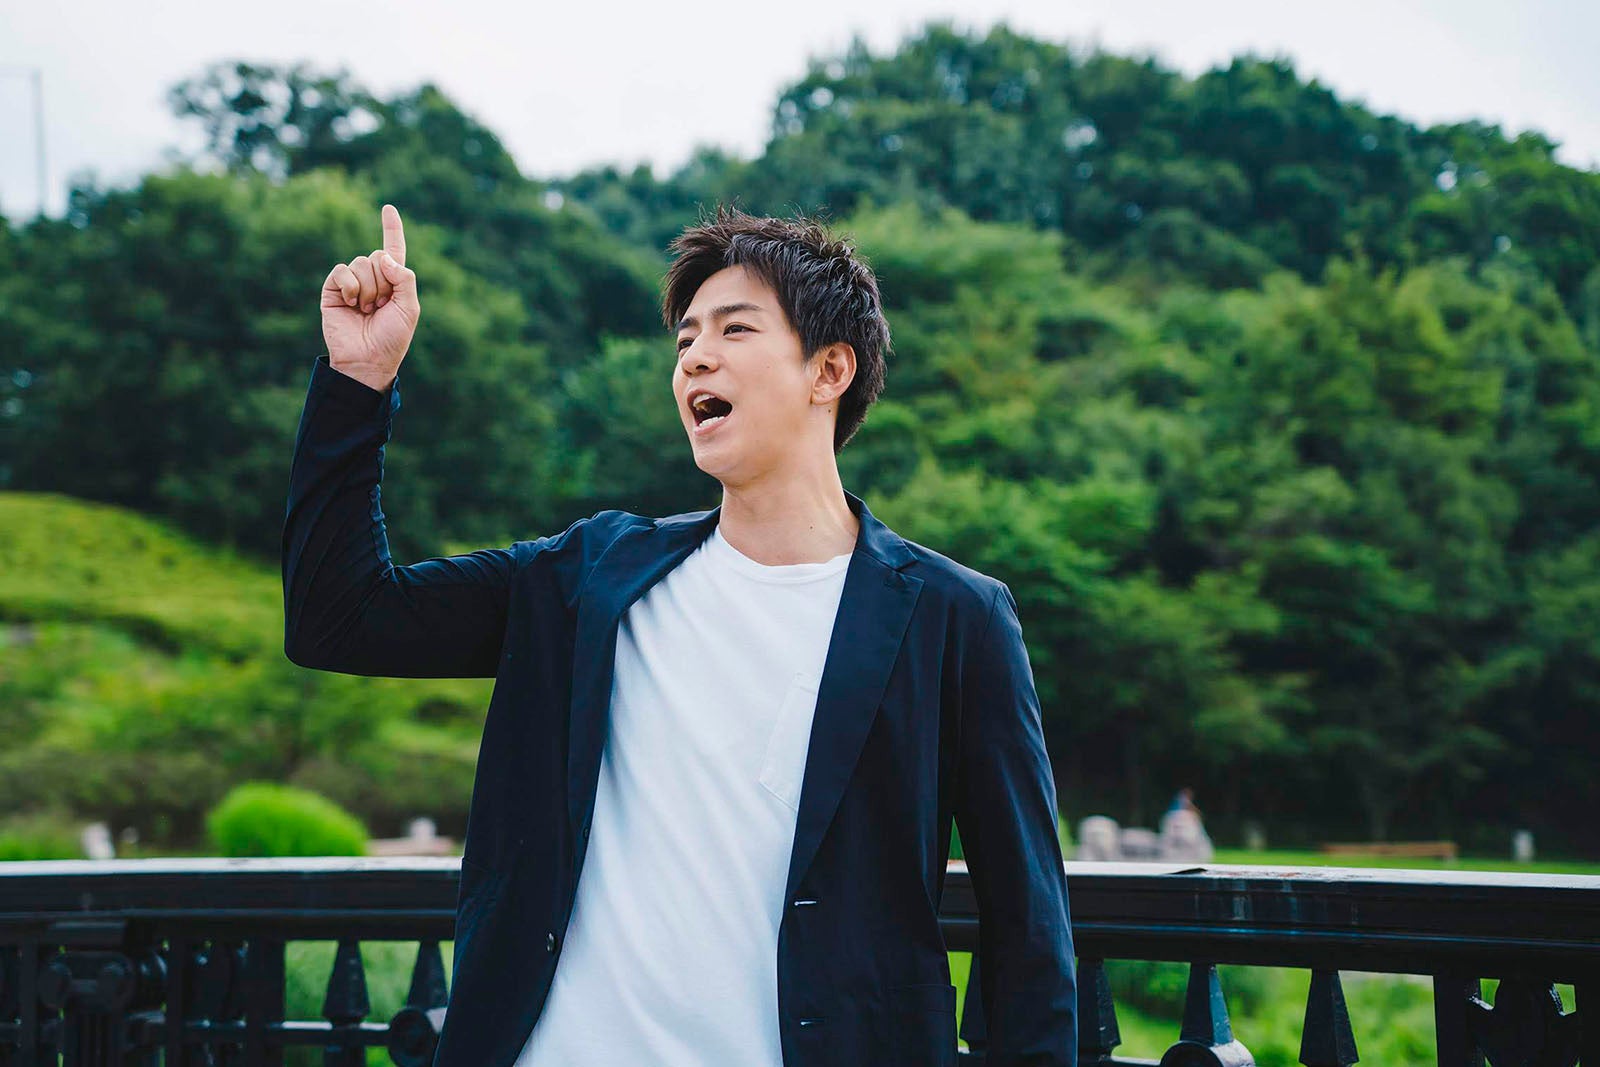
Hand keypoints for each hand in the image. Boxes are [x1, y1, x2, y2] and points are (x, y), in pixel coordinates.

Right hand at [320, 204, 418, 392]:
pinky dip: (350, 287)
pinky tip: (351, 304)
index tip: (388, 208)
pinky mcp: (333, 289)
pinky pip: (342, 271)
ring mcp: (352, 283)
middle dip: (383, 282)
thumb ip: (404, 278)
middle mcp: (372, 278)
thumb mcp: (409, 308)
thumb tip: (385, 257)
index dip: (391, 229)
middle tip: (380, 307)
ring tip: (366, 310)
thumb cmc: (392, 338)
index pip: (393, 249)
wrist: (367, 359)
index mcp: (393, 281)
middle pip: (378, 256)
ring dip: (368, 289)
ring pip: (361, 263)